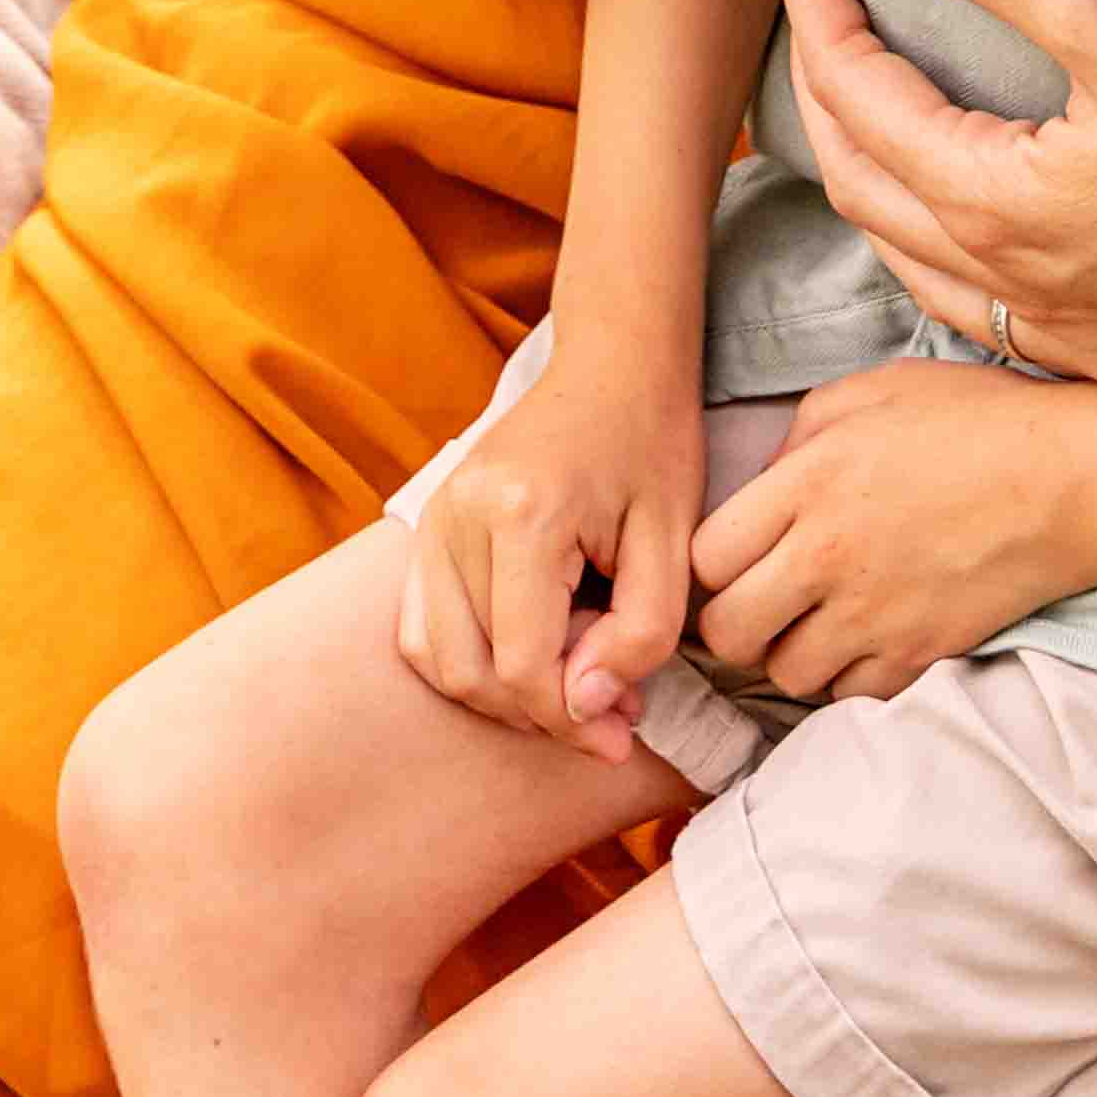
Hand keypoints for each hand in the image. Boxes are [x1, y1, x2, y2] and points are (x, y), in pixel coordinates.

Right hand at [398, 356, 701, 758]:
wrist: (613, 365)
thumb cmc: (653, 445)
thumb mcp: (674, 543)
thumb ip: (639, 635)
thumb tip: (587, 706)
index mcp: (522, 515)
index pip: (524, 665)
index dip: (573, 719)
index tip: (624, 730)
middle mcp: (458, 516)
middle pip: (474, 672)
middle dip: (544, 715)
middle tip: (614, 715)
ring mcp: (432, 518)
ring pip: (439, 660)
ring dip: (504, 697)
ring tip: (578, 686)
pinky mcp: (426, 524)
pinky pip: (421, 628)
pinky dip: (469, 664)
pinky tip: (533, 659)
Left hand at [685, 354, 1085, 703]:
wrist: (1072, 479)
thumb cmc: (974, 421)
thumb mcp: (869, 393)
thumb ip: (797, 439)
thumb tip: (764, 487)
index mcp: (807, 484)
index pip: (704, 558)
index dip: (711, 565)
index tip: (735, 559)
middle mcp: (828, 556)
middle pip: (728, 633)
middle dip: (735, 623)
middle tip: (763, 604)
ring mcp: (874, 614)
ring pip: (785, 675)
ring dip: (792, 654)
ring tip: (818, 623)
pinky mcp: (920, 653)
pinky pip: (850, 695)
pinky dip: (849, 677)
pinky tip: (867, 639)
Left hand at [777, 0, 1096, 393]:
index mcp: (990, 208)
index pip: (846, 86)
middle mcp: (1007, 293)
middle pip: (853, 178)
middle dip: (822, 74)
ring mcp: (1063, 342)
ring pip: (909, 258)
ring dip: (875, 167)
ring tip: (874, 82)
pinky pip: (982, 312)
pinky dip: (945, 242)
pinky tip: (968, 199)